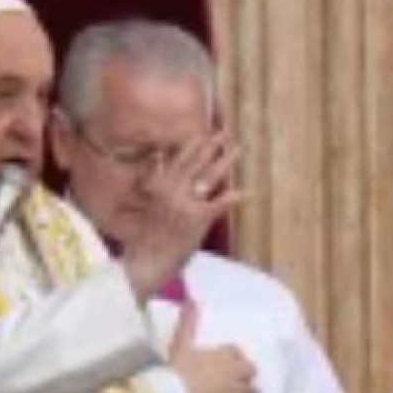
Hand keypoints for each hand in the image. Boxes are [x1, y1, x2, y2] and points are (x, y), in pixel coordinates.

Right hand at [119, 133, 242, 300]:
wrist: (146, 260)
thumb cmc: (144, 239)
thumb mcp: (146, 204)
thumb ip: (154, 182)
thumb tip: (156, 159)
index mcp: (160, 186)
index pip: (179, 158)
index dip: (194, 145)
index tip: (205, 133)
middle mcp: (173, 190)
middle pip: (196, 162)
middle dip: (212, 145)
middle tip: (226, 132)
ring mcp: (186, 202)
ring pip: (209, 176)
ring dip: (226, 161)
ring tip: (238, 149)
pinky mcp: (197, 218)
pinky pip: (220, 204)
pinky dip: (234, 197)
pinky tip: (247, 192)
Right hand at [169, 300, 258, 392]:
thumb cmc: (175, 370)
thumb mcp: (180, 344)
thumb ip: (187, 323)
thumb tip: (190, 301)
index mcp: (223, 354)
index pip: (235, 352)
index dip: (233, 357)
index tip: (228, 362)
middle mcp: (234, 372)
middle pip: (250, 370)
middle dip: (245, 375)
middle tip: (237, 381)